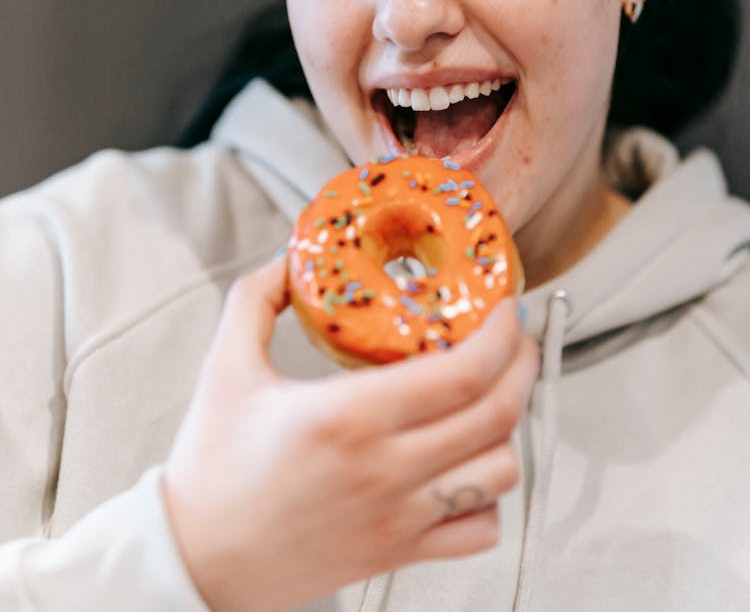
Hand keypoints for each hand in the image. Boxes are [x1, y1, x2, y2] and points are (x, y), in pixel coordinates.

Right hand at [163, 257, 538, 611]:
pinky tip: (465, 462)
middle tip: (514, 336)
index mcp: (346, 418)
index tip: (505, 306)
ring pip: (499, 471)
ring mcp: (398, 517)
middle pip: (497, 414)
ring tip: (488, 395)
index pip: (462, 372)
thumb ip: (256, 299)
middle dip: (523, 365)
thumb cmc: (210, 467)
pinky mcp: (399, 553)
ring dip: (507, 428)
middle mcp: (383, 470)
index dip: (501, 334)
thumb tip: (289, 257)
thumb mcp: (224, 367)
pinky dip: (488, 493)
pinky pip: (479, 528)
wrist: (197, 561)